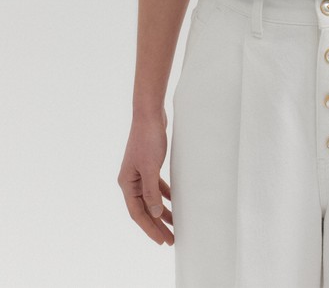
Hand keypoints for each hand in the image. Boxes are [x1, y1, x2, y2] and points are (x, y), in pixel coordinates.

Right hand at [117, 109, 173, 244]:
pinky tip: (173, 201)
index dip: (150, 228)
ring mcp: (139, 173)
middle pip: (144, 209)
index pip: (138, 213)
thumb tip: (156, 213)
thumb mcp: (150, 167)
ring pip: (151, 199)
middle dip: (157, 224)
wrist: (149, 114)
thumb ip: (151, 191)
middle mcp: (131, 180)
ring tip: (174, 225)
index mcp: (127, 183)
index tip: (161, 241)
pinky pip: (156, 186)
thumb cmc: (147, 138)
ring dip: (162, 212)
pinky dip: (164, 195)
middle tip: (170, 239)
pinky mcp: (149, 165)